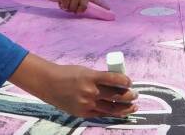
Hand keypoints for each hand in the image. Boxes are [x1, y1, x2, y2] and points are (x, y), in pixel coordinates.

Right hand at [10, 54, 137, 118]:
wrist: (49, 84)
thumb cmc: (68, 74)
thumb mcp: (85, 71)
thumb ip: (99, 77)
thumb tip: (117, 82)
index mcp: (91, 76)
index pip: (114, 79)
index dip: (125, 81)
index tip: (130, 82)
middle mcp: (90, 91)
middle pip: (115, 96)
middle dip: (129, 96)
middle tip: (135, 94)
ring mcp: (86, 104)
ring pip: (111, 108)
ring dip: (124, 108)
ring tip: (132, 107)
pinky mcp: (83, 113)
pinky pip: (101, 114)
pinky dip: (111, 113)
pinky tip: (118, 112)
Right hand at [41, 0, 107, 13]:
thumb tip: (84, 9)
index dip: (101, 4)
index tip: (108, 9)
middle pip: (83, 7)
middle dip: (77, 8)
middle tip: (71, 4)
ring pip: (74, 9)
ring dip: (68, 7)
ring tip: (64, 0)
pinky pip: (66, 7)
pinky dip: (62, 6)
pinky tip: (60, 0)